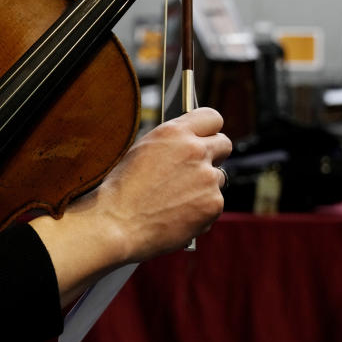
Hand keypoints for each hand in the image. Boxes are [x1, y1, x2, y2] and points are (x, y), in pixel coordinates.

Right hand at [30, 107, 231, 305]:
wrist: (116, 224)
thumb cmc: (122, 190)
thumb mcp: (142, 150)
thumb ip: (171, 143)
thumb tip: (188, 143)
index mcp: (174, 132)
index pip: (212, 118)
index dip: (209, 129)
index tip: (207, 137)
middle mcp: (195, 150)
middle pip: (224, 144)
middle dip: (214, 155)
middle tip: (198, 168)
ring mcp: (207, 178)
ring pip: (218, 178)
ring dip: (205, 186)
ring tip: (176, 198)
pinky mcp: (213, 204)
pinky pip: (214, 203)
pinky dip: (201, 210)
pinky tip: (178, 214)